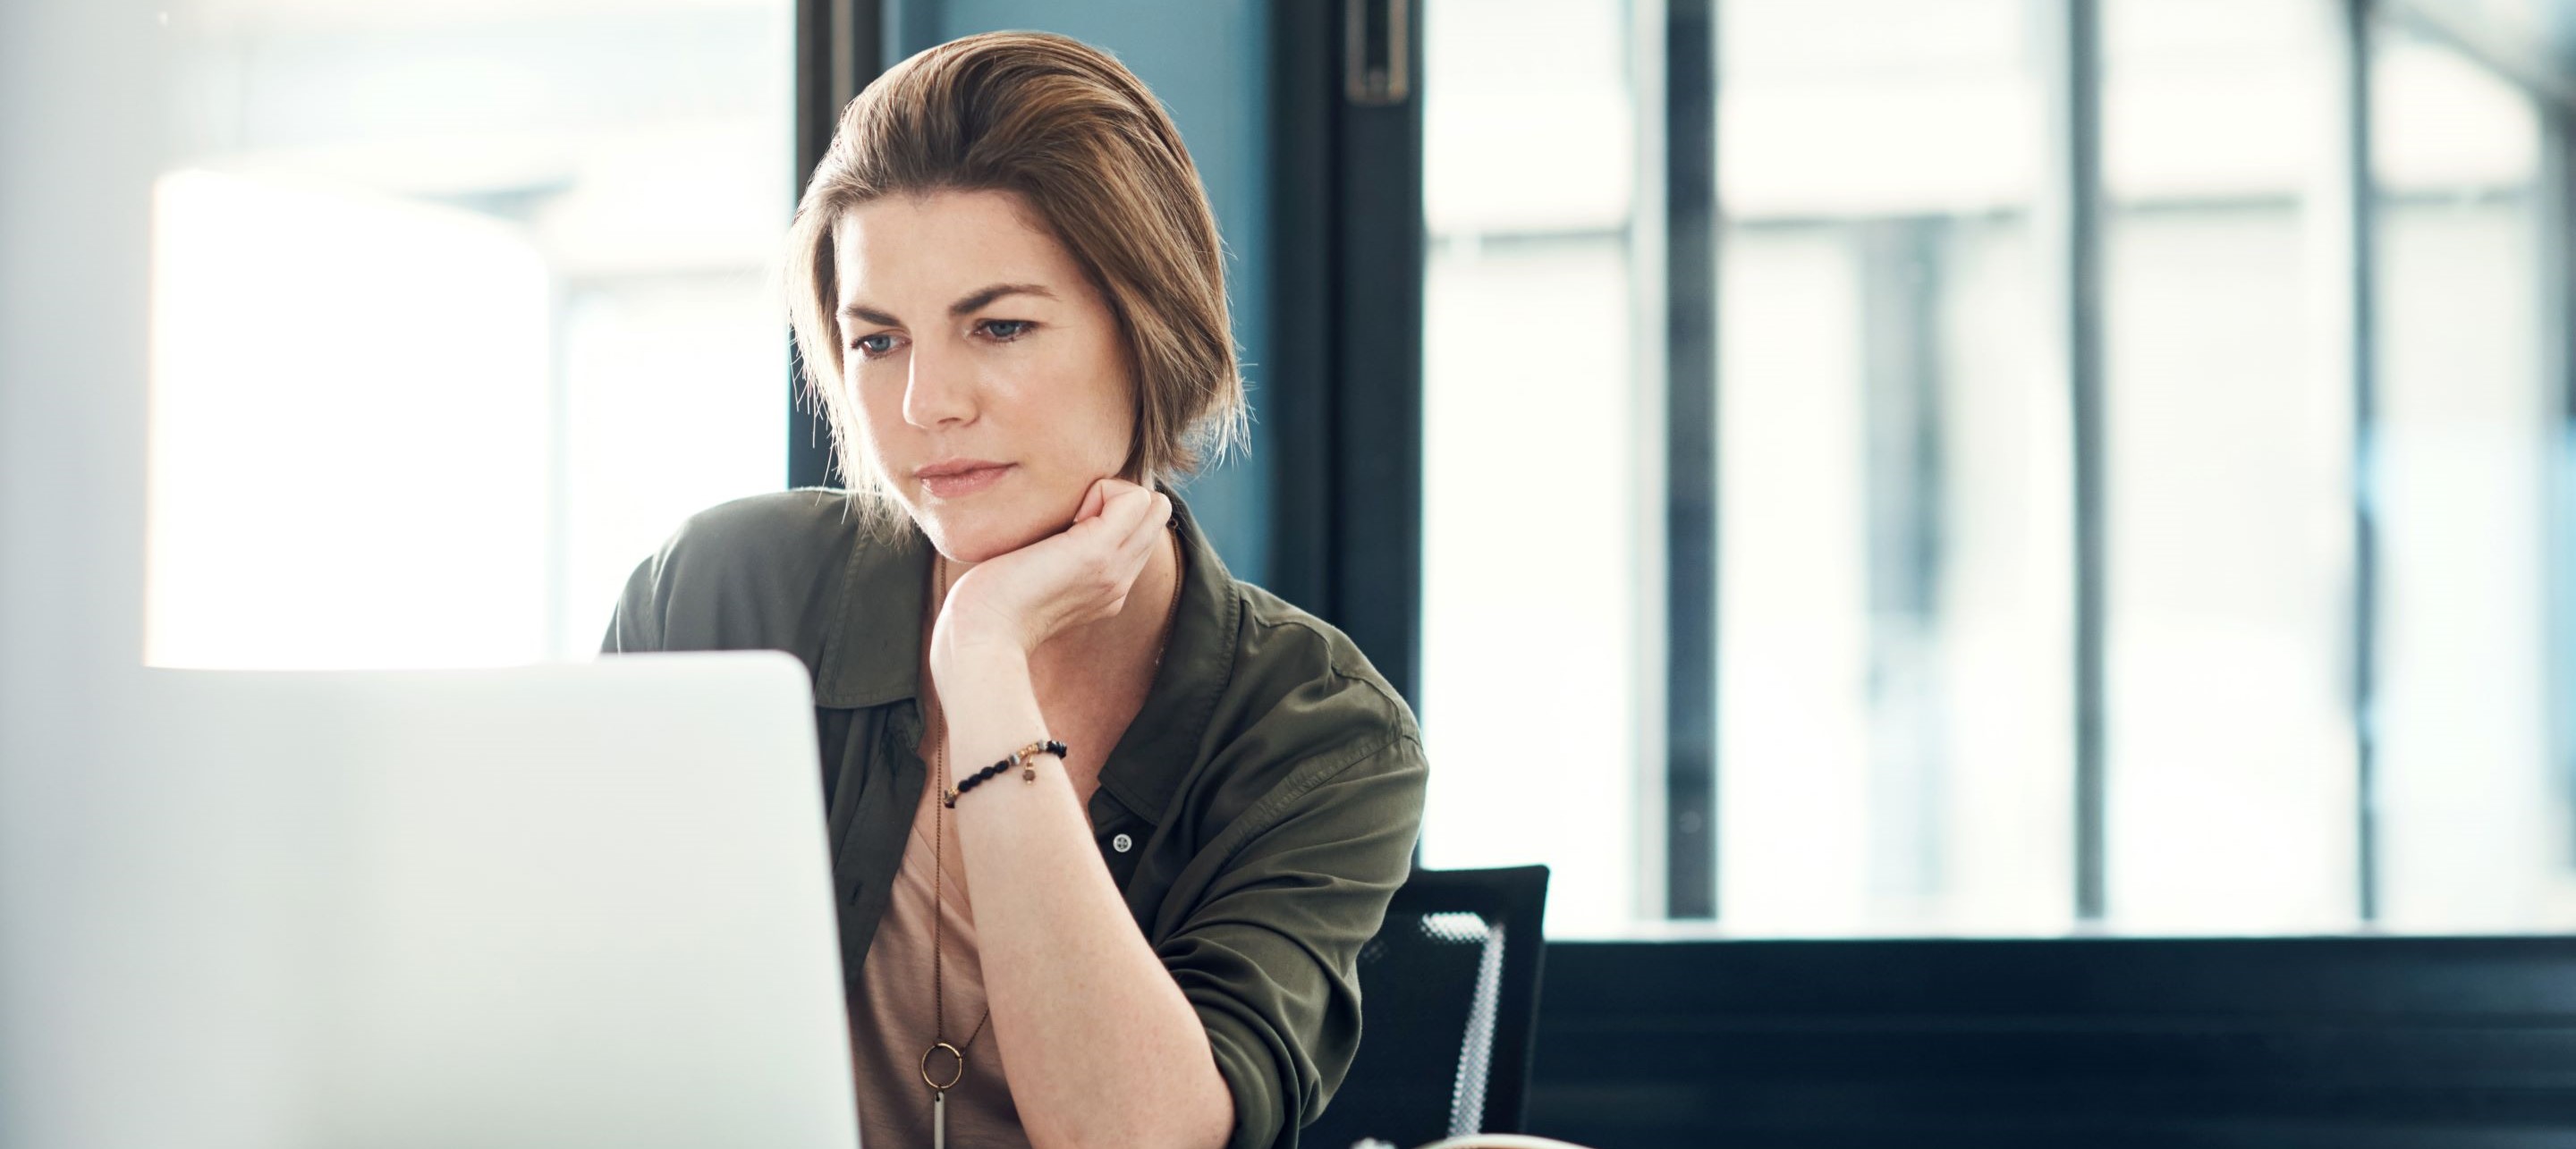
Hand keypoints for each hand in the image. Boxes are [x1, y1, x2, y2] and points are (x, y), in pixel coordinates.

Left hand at [930, 478, 1172, 667]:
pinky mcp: (1098, 552)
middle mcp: (1120, 580)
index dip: (1111, 512)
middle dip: (1118, 498)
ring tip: (1071, 517)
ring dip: (1112, 493)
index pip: (1138, 532)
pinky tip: (1069, 516)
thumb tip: (1051, 525)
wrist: (983, 635)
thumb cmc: (988, 605)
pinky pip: (1133, 497)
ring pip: (1154, 503)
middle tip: (1071, 515)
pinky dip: (1103, 489)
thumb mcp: (1030, 577)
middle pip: (1155, 515)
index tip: (1066, 525)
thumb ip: (1051, 557)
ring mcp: (1115, 568)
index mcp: (1106, 588)